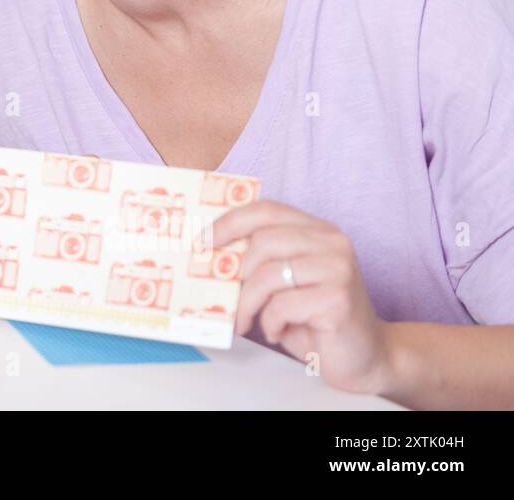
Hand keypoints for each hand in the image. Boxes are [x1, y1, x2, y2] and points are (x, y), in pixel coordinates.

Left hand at [208, 200, 395, 395]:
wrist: (366, 357)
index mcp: (317, 230)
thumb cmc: (315, 320)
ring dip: (248, 304)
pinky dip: (270, 323)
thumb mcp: (284, 284)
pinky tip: (278, 331)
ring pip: (268, 275)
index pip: (266, 210)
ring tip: (246, 322)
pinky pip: (282, 305)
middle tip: (227, 300)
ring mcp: (339, 269)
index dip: (228, 223)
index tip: (200, 242)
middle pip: (262, 242)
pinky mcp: (339, 299)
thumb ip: (258, 264)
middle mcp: (332, 242)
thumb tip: (208, 257)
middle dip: (236, 275)